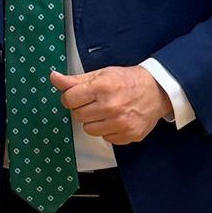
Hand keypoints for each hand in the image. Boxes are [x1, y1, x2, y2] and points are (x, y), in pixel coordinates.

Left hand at [51, 66, 170, 145]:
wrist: (157, 90)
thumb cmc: (128, 81)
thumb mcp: (101, 74)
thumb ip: (75, 80)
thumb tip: (54, 78)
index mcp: (103, 87)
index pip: (69, 99)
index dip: (71, 97)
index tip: (79, 95)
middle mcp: (112, 106)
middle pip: (78, 116)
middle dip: (83, 109)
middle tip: (96, 102)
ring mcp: (121, 123)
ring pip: (89, 130)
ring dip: (94, 121)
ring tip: (107, 111)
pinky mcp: (129, 135)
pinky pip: (106, 138)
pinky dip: (108, 130)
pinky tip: (117, 119)